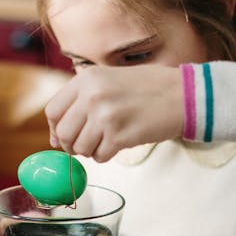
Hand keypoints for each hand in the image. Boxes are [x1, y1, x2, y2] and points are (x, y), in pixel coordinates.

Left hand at [45, 64, 182, 161]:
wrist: (182, 95)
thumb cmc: (147, 88)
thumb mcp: (109, 80)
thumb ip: (82, 100)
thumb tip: (57, 135)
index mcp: (86, 79)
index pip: (53, 111)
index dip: (56, 129)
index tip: (63, 137)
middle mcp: (92, 95)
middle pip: (64, 133)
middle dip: (72, 145)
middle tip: (85, 145)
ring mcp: (105, 115)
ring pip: (80, 148)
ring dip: (90, 150)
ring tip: (106, 141)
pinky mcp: (119, 135)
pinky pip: (99, 156)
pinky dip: (105, 155)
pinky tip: (118, 144)